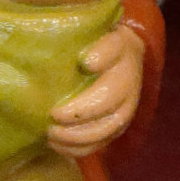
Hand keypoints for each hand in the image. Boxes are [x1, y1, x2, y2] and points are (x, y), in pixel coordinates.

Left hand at [45, 22, 144, 155]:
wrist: (118, 58)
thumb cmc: (90, 43)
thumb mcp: (83, 31)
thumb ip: (70, 35)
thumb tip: (62, 52)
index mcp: (120, 48)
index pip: (114, 48)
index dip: (103, 55)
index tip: (86, 62)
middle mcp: (128, 77)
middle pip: (111, 97)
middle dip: (81, 111)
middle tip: (52, 115)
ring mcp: (127, 104)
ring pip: (110, 126)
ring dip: (79, 135)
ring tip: (51, 134)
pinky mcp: (118, 124)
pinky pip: (103, 142)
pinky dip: (80, 148)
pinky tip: (57, 145)